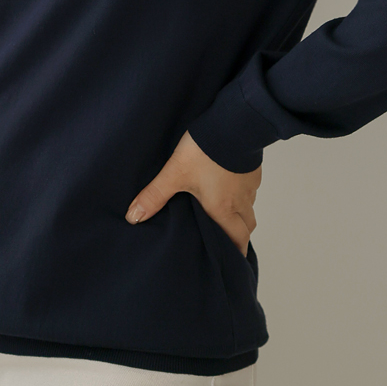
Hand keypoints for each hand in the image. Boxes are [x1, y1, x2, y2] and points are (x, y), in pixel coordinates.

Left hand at [126, 125, 260, 259]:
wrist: (232, 122)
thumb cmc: (205, 151)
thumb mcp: (175, 173)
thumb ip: (155, 195)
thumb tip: (133, 217)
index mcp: (223, 209)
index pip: (237, 240)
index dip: (237, 254)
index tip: (233, 263)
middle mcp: (240, 200)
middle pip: (247, 227)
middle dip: (239, 237)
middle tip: (229, 242)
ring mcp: (249, 184)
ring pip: (249, 207)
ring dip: (240, 214)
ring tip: (226, 213)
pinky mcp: (253, 168)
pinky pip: (251, 189)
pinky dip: (242, 193)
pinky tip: (230, 184)